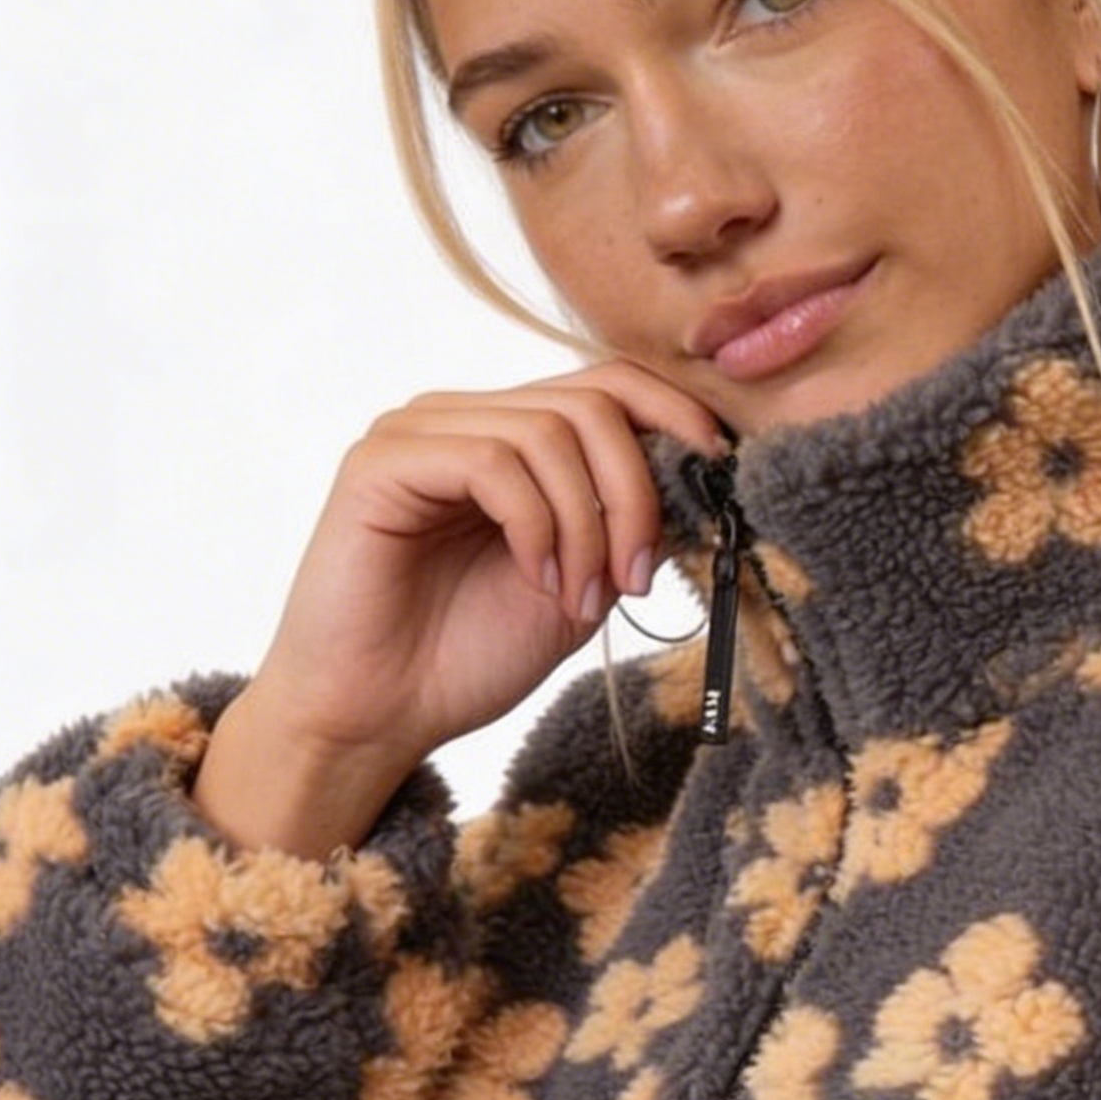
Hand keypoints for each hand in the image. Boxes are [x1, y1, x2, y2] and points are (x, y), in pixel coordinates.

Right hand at [192, 361, 724, 854]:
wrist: (380, 714)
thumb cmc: (468, 656)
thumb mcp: (582, 587)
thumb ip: (627, 531)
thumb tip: (702, 484)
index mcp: (516, 441)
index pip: (610, 384)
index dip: (676, 417)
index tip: (720, 475)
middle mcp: (467, 419)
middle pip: (592, 402)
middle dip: (636, 493)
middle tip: (637, 578)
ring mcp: (421, 433)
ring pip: (548, 433)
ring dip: (587, 527)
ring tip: (577, 599)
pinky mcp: (382, 461)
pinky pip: (490, 461)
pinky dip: (536, 526)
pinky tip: (537, 580)